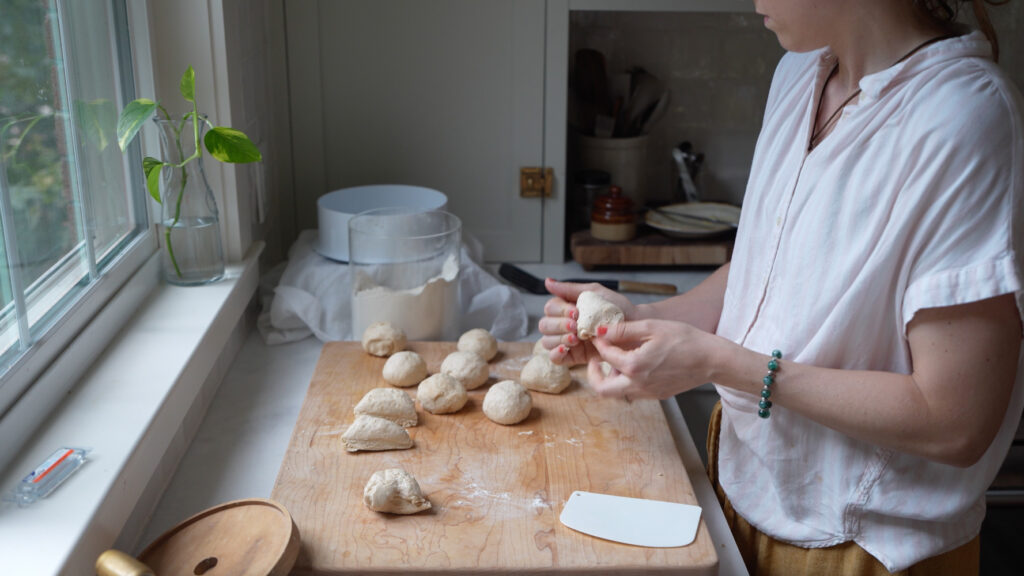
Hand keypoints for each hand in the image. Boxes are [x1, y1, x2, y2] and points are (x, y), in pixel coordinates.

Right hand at [537, 278, 637, 365]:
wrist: (635, 328)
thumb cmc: (617, 309)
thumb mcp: (594, 293)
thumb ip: (569, 289)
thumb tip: (547, 282)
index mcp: (567, 309)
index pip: (550, 309)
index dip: (560, 310)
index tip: (576, 312)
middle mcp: (564, 325)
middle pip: (545, 325)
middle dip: (559, 325)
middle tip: (576, 326)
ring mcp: (568, 342)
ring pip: (547, 341)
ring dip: (559, 338)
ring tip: (576, 338)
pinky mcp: (574, 357)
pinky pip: (555, 358)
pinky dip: (556, 353)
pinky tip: (566, 348)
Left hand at [588, 318, 731, 398]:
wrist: (712, 360)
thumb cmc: (686, 340)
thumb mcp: (653, 326)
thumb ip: (625, 330)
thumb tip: (602, 330)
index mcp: (635, 366)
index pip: (606, 355)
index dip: (599, 342)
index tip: (598, 334)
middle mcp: (638, 384)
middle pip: (602, 389)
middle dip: (592, 374)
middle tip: (594, 360)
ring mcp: (648, 393)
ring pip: (617, 392)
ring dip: (610, 378)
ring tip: (615, 359)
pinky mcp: (657, 395)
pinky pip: (633, 391)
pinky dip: (626, 380)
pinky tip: (634, 365)